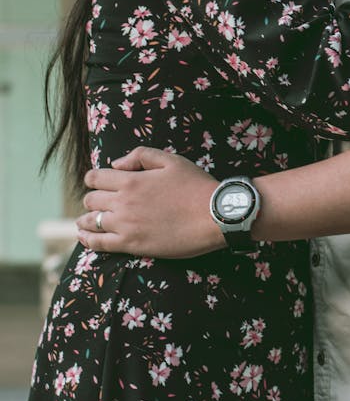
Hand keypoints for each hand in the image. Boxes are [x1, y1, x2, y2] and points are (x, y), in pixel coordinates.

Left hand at [77, 147, 223, 257]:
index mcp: (131, 180)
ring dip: (85, 219)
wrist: (212, 216)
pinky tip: (85, 237)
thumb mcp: (171, 160)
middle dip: (92, 199)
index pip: (95, 178)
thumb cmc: (195, 186)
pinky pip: (99, 244)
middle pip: (91, 200)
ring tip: (85, 221)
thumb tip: (115, 164)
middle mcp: (123, 202)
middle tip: (99, 202)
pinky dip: (88, 239)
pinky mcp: (131, 245)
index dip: (92, 179)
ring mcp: (125, 225)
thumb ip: (140, 156)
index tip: (96, 182)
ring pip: (91, 222)